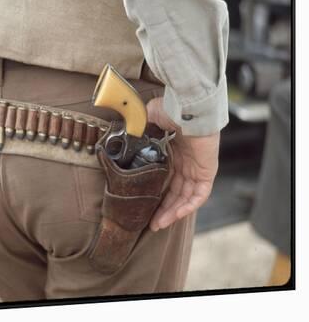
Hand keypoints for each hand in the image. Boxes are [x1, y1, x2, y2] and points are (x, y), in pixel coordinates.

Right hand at [146, 97, 219, 231]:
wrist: (186, 107)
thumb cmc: (170, 109)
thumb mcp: (147, 119)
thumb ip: (138, 129)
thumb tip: (123, 135)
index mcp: (174, 151)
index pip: (168, 178)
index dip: (157, 192)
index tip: (145, 203)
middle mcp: (187, 163)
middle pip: (176, 192)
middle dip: (163, 209)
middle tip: (150, 222)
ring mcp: (198, 168)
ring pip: (186, 197)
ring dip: (173, 212)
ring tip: (158, 224)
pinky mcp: (207, 171)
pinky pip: (199, 195)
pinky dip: (187, 207)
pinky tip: (174, 216)